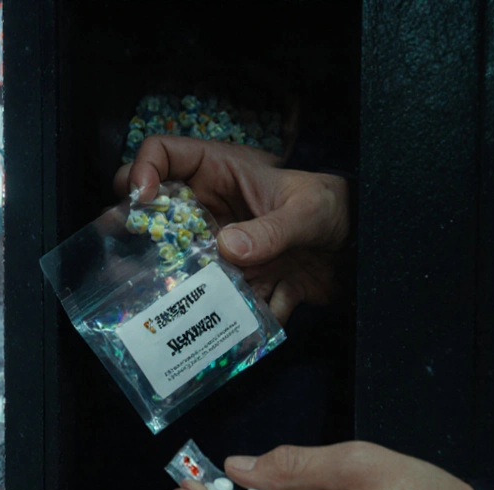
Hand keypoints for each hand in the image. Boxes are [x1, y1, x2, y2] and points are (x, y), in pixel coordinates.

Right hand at [114, 137, 350, 323]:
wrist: (365, 248)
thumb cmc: (337, 209)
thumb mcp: (307, 211)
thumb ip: (272, 229)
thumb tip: (228, 249)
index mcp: (221, 173)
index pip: (163, 153)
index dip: (142, 170)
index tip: (143, 200)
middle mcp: (213, 210)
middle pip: (158, 214)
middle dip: (139, 237)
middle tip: (128, 260)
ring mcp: (223, 248)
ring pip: (182, 266)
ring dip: (182, 289)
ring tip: (172, 309)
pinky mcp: (241, 282)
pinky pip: (226, 303)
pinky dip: (234, 321)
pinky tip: (246, 331)